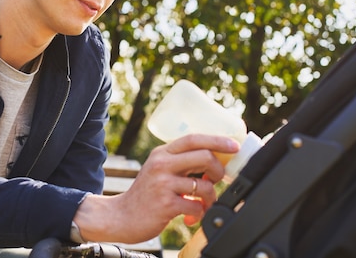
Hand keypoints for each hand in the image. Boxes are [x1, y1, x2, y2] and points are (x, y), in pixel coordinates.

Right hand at [73, 134, 239, 243]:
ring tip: (203, 204)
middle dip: (219, 170)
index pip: (193, 139)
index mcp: (162, 153)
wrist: (122, 216)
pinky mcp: (165, 204)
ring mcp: (163, 183)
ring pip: (204, 184)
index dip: (217, 140)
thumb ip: (179, 163)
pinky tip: (191, 216)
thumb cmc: (146, 195)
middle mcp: (161, 164)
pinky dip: (200, 213)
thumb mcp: (158, 170)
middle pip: (204, 156)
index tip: (234, 145)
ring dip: (210, 197)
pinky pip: (196, 206)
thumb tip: (213, 162)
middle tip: (217, 180)